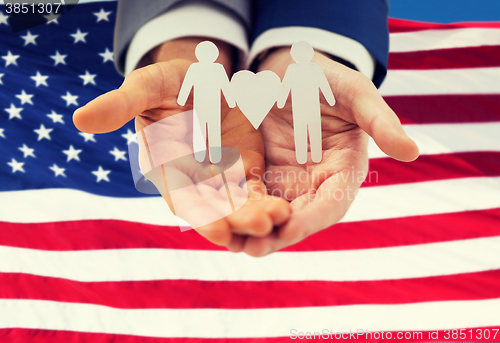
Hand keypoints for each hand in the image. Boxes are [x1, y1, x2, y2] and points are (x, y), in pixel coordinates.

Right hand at [73, 38, 290, 250]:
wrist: (201, 79)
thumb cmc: (169, 82)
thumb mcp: (148, 86)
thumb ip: (121, 103)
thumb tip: (80, 119)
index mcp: (166, 167)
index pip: (181, 198)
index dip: (199, 214)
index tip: (219, 229)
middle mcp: (193, 180)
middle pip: (215, 208)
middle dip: (237, 219)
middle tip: (261, 226)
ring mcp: (220, 178)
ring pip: (238, 204)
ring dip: (256, 215)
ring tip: (278, 219)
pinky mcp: (243, 170)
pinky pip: (256, 190)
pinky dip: (267, 200)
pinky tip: (285, 209)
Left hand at [240, 48, 418, 256]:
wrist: (290, 70)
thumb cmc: (327, 79)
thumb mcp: (355, 92)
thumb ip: (380, 121)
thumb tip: (412, 151)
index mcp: (343, 171)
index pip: (332, 203)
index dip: (313, 218)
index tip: (291, 230)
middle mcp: (315, 184)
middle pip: (298, 218)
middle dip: (276, 235)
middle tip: (252, 248)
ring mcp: (287, 182)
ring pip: (271, 214)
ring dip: (252, 231)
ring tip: (230, 243)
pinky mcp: (261, 174)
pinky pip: (248, 197)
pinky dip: (235, 210)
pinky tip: (216, 219)